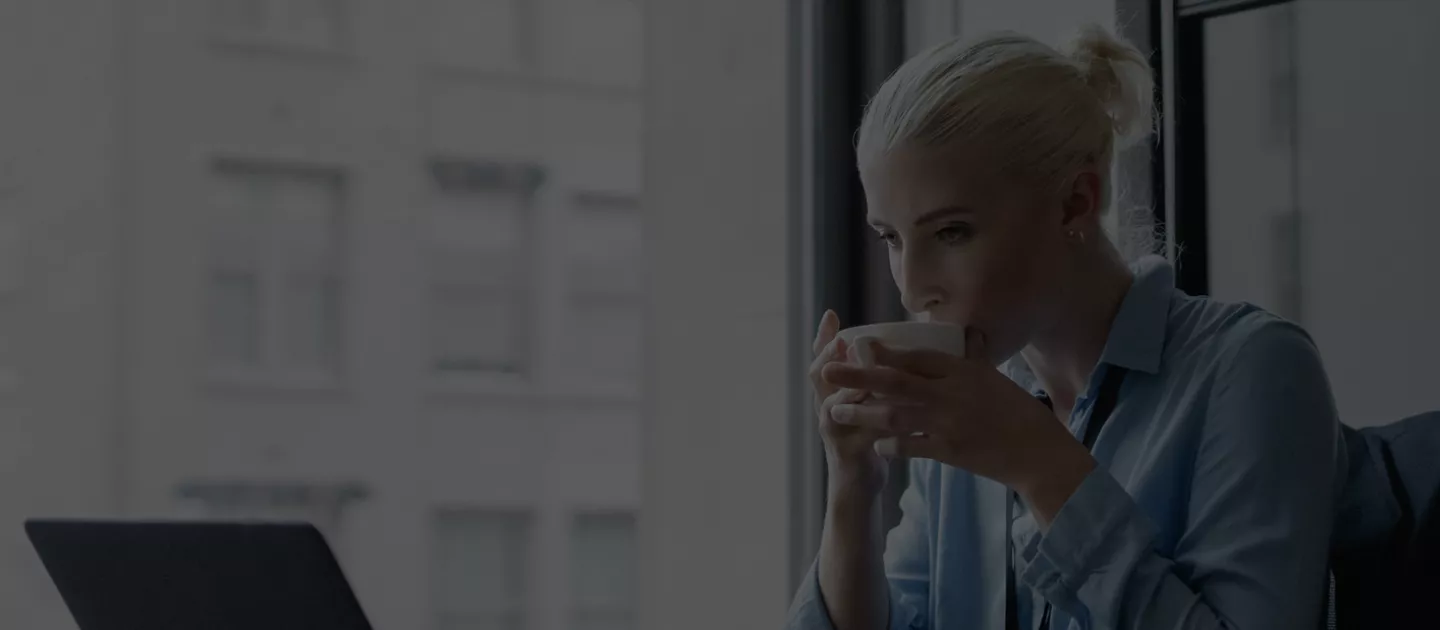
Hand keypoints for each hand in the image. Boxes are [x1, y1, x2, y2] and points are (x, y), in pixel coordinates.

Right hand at [809, 310, 886, 497]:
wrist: (858, 484)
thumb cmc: (866, 438)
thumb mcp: (864, 405)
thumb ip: (870, 379)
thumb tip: (884, 345)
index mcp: (832, 393)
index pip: (822, 360)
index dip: (823, 338)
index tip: (831, 315)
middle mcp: (827, 408)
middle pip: (820, 376)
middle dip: (830, 356)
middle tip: (841, 341)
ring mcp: (834, 430)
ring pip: (838, 403)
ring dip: (853, 387)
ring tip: (869, 372)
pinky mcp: (849, 451)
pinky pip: (865, 433)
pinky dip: (882, 422)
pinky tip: (900, 411)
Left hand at [820, 328, 1096, 522]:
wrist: (1040, 453)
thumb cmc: (1019, 413)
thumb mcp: (996, 378)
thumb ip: (975, 357)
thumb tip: (967, 332)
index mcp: (963, 371)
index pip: (917, 356)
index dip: (884, 351)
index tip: (857, 345)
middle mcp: (952, 394)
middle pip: (896, 382)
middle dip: (858, 376)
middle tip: (828, 371)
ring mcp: (949, 424)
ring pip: (895, 416)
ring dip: (862, 413)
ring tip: (835, 411)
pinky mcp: (950, 453)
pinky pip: (912, 447)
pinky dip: (891, 445)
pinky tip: (875, 444)